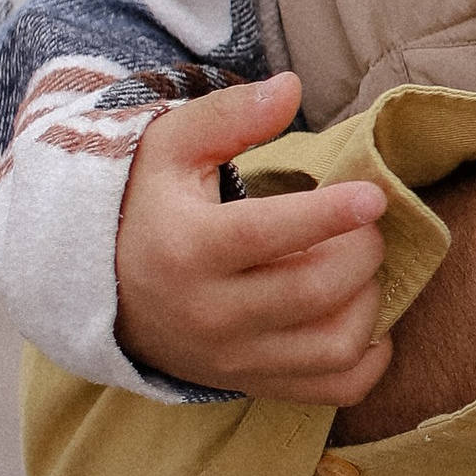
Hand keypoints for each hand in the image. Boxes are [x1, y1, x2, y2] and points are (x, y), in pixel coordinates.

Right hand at [114, 71, 388, 402]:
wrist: (102, 288)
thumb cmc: (150, 205)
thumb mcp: (170, 148)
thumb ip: (228, 116)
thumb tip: (290, 87)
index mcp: (187, 250)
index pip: (267, 236)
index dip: (328, 216)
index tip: (373, 196)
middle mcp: (208, 314)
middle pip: (313, 291)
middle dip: (361, 251)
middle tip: (367, 223)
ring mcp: (232, 359)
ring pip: (333, 346)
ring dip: (370, 301)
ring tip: (360, 265)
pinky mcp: (251, 384)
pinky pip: (334, 387)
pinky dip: (370, 356)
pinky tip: (364, 313)